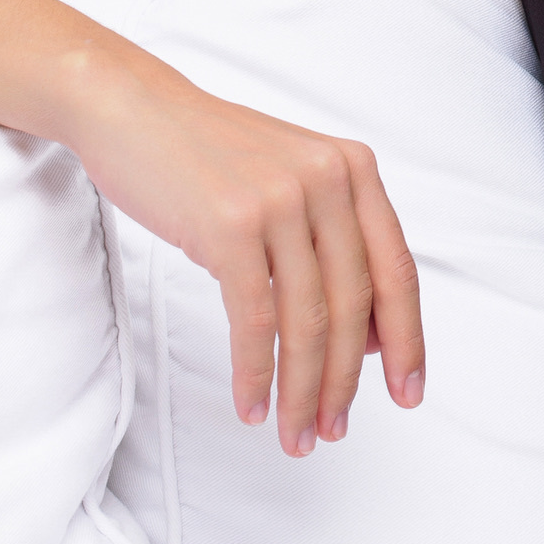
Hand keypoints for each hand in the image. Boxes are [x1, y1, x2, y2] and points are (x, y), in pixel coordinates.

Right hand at [75, 57, 423, 458]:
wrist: (135, 109)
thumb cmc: (213, 156)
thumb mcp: (293, 182)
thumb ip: (336, 242)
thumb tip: (372, 337)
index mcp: (356, 170)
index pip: (396, 270)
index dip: (408, 339)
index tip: (408, 392)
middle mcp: (329, 180)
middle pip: (354, 305)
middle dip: (346, 380)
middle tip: (334, 430)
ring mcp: (281, 200)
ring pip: (307, 319)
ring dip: (302, 389)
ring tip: (296, 434)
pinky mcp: (230, 225)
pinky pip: (255, 319)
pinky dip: (256, 372)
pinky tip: (252, 404)